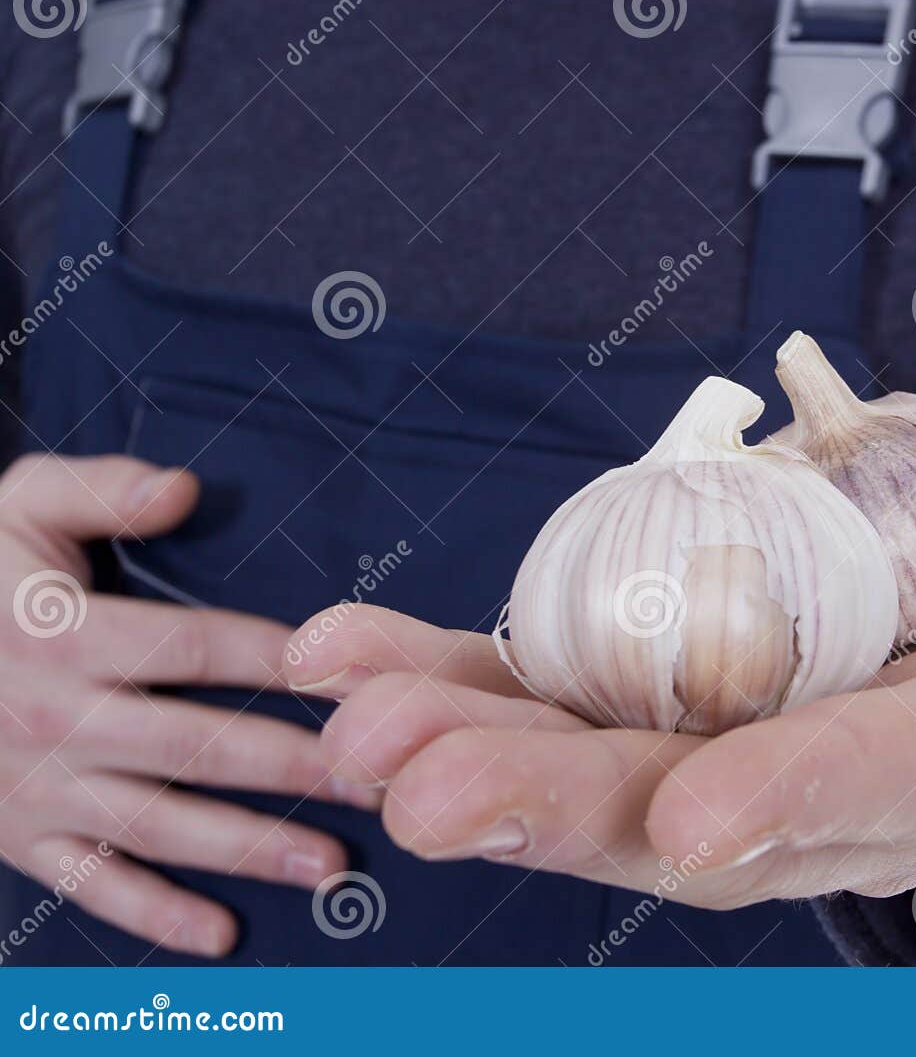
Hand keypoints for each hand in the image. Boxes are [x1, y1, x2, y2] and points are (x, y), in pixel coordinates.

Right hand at [0, 454, 377, 956]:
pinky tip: (220, 933)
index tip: (351, 676)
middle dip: (291, 767)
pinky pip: (92, 882)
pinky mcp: (18, 837)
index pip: (193, 648)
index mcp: (64, 636)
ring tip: (329, 864)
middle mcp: (55, 718)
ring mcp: (36, 788)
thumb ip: (99, 490)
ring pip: (158, 824)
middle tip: (373, 783)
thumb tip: (182, 489)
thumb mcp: (15, 506)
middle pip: (196, 746)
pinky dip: (153, 913)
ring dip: (247, 848)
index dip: (277, 659)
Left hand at [290, 449, 915, 906]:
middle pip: (707, 801)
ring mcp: (745, 736)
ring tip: (355, 719)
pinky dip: (455, 667)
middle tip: (425, 790)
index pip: (904, 788)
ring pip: (601, 761)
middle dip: (571, 806)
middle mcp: (848, 772)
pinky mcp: (676, 684)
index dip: (820, 797)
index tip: (718, 815)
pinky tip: (349, 644)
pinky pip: (554, 686)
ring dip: (476, 743)